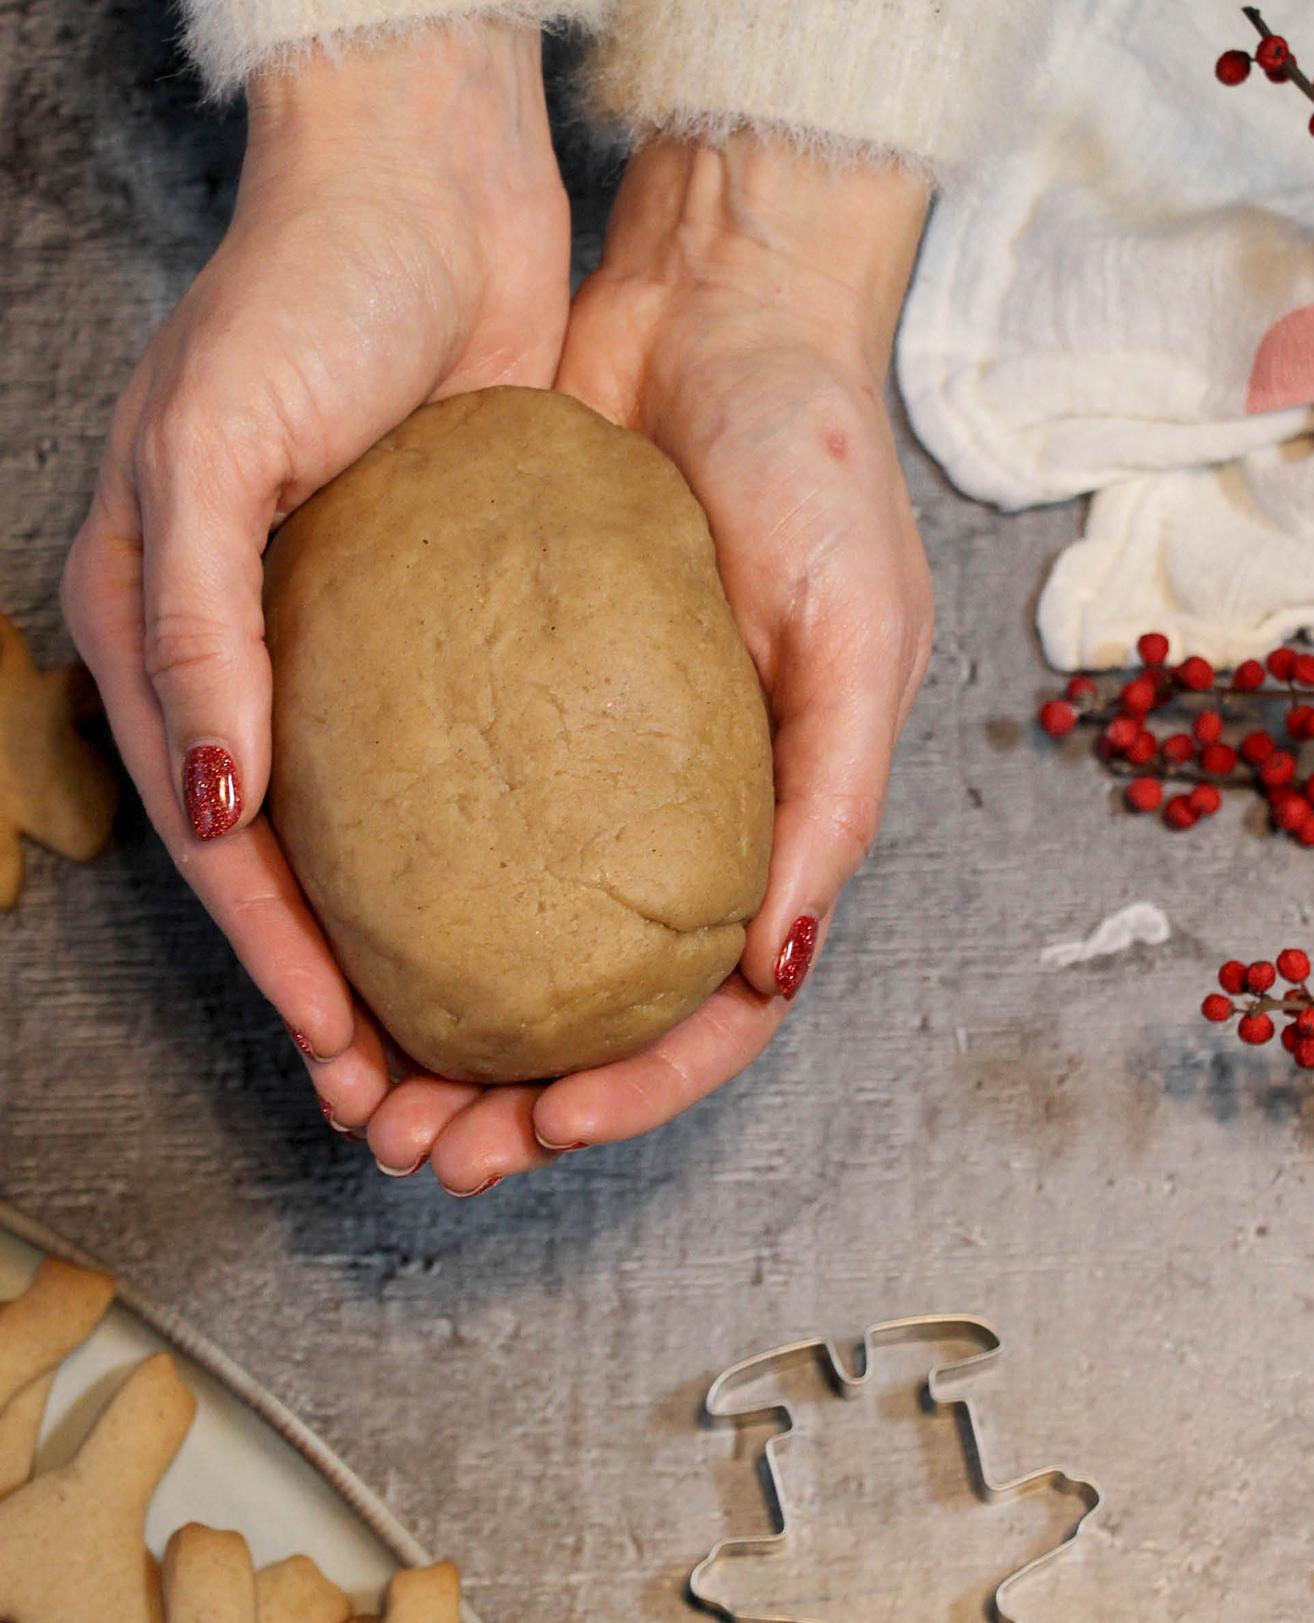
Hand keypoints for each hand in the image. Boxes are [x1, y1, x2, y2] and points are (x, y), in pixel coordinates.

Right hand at [61, 23, 570, 1119]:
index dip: (285, 971)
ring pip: (374, 862)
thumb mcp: (217, 443)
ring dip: (414, 976)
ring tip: (470, 1075)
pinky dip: (472, 876)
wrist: (423, 185)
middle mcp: (247, 668)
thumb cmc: (302, 293)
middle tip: (415, 1120)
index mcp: (167, 641)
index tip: (355, 1068)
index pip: (229, 854)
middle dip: (346, 1013)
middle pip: (293, 887)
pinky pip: (446, 787)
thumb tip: (215, 808)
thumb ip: (192, 622)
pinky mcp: (432, 639)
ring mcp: (341, 660)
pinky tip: (522, 938)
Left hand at [363, 134, 932, 1186]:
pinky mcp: (512, 712)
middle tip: (427, 1151)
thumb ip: (831, 800)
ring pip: (518, 954)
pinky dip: (410, 921)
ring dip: (449, 1044)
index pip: (714, 1010)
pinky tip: (348, 960)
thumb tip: (773, 967)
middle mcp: (679, 824)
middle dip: (520, 1103)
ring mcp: (593, 777)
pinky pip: (458, 841)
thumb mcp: (858, 633)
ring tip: (370, 1097)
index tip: (549, 1124)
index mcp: (776, 831)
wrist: (713, 313)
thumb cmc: (816, 464)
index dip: (641, 1088)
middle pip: (602, 1013)